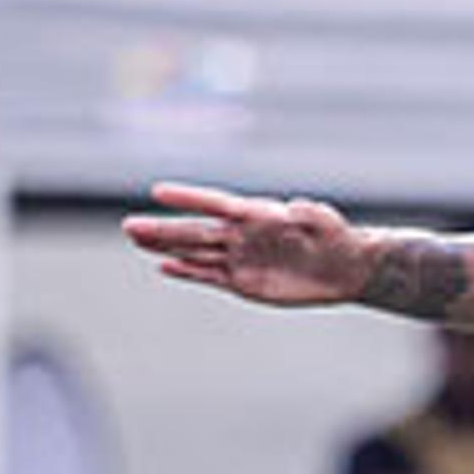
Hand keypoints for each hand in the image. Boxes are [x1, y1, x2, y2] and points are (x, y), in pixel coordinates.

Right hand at [122, 181, 377, 306]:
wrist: (345, 269)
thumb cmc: (338, 238)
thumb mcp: (329, 223)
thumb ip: (311, 213)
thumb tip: (295, 205)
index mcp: (258, 215)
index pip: (216, 204)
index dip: (188, 198)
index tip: (158, 192)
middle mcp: (242, 235)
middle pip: (196, 231)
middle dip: (162, 229)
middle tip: (128, 226)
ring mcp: (240, 258)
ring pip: (195, 251)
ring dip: (166, 247)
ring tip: (135, 239)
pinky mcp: (244, 281)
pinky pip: (210, 276)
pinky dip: (187, 272)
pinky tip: (164, 266)